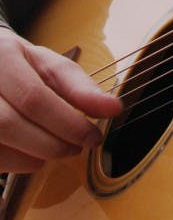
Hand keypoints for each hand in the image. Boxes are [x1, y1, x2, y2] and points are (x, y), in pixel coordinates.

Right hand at [0, 28, 120, 172]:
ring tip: (57, 148)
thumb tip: (114, 108)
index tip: (93, 137)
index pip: (33, 97)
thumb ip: (80, 86)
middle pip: (10, 125)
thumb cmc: (19, 65)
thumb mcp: (48, 64)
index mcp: (2, 56)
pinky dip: (17, 163)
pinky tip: (31, 152)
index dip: (66, 123)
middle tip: (77, 147)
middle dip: (51, 143)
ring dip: (34, 157)